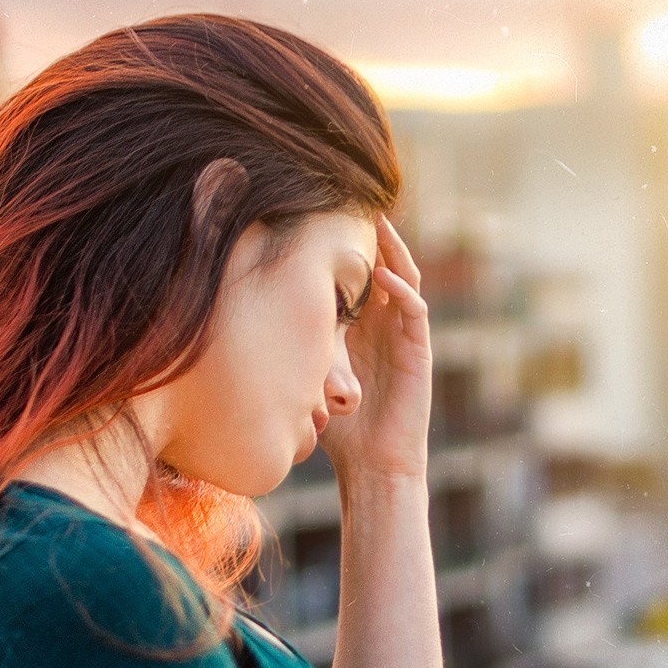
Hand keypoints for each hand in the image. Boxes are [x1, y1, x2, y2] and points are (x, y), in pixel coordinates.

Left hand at [320, 214, 430, 482]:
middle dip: (373, 237)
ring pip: (404, 281)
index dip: (346, 247)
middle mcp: (384, 327)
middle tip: (356, 201)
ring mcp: (404, 337)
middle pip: (384, 267)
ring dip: (394, 253)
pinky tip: (384, 276)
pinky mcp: (418, 353)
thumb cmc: (341, 430)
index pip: (356, 277)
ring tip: (379, 224)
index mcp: (361, 329)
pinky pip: (415, 312)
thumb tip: (249, 324)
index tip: (323, 216)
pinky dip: (402, 291)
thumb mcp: (309, 376)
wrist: (372, 467)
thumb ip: (296, 350)